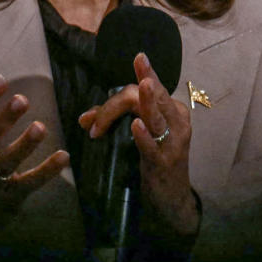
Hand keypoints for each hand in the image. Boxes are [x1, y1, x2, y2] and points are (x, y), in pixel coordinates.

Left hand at [77, 53, 198, 237]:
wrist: (172, 200)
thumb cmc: (156, 162)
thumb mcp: (142, 137)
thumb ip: (116, 123)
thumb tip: (84, 117)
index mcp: (173, 112)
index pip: (152, 89)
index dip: (133, 83)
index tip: (129, 68)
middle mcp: (177, 123)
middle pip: (155, 96)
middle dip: (142, 80)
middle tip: (139, 61)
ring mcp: (172, 143)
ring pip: (158, 116)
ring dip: (149, 101)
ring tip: (143, 85)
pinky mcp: (163, 164)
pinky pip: (152, 147)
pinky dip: (143, 136)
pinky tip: (136, 126)